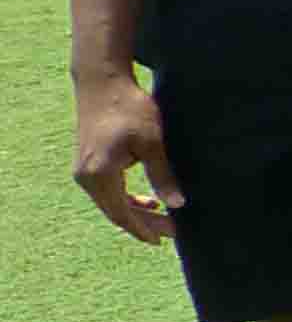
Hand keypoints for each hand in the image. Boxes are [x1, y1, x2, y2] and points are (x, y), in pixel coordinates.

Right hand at [72, 71, 182, 243]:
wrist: (103, 82)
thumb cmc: (129, 108)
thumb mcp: (152, 142)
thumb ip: (162, 175)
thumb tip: (177, 204)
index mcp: (99, 175)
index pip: (121, 213)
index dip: (143, 229)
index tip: (164, 239)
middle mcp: (86, 177)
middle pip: (115, 211)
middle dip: (144, 223)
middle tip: (172, 232)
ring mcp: (84, 170)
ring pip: (111, 202)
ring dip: (136, 211)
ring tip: (163, 218)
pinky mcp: (88, 162)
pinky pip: (107, 190)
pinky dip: (127, 198)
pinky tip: (148, 199)